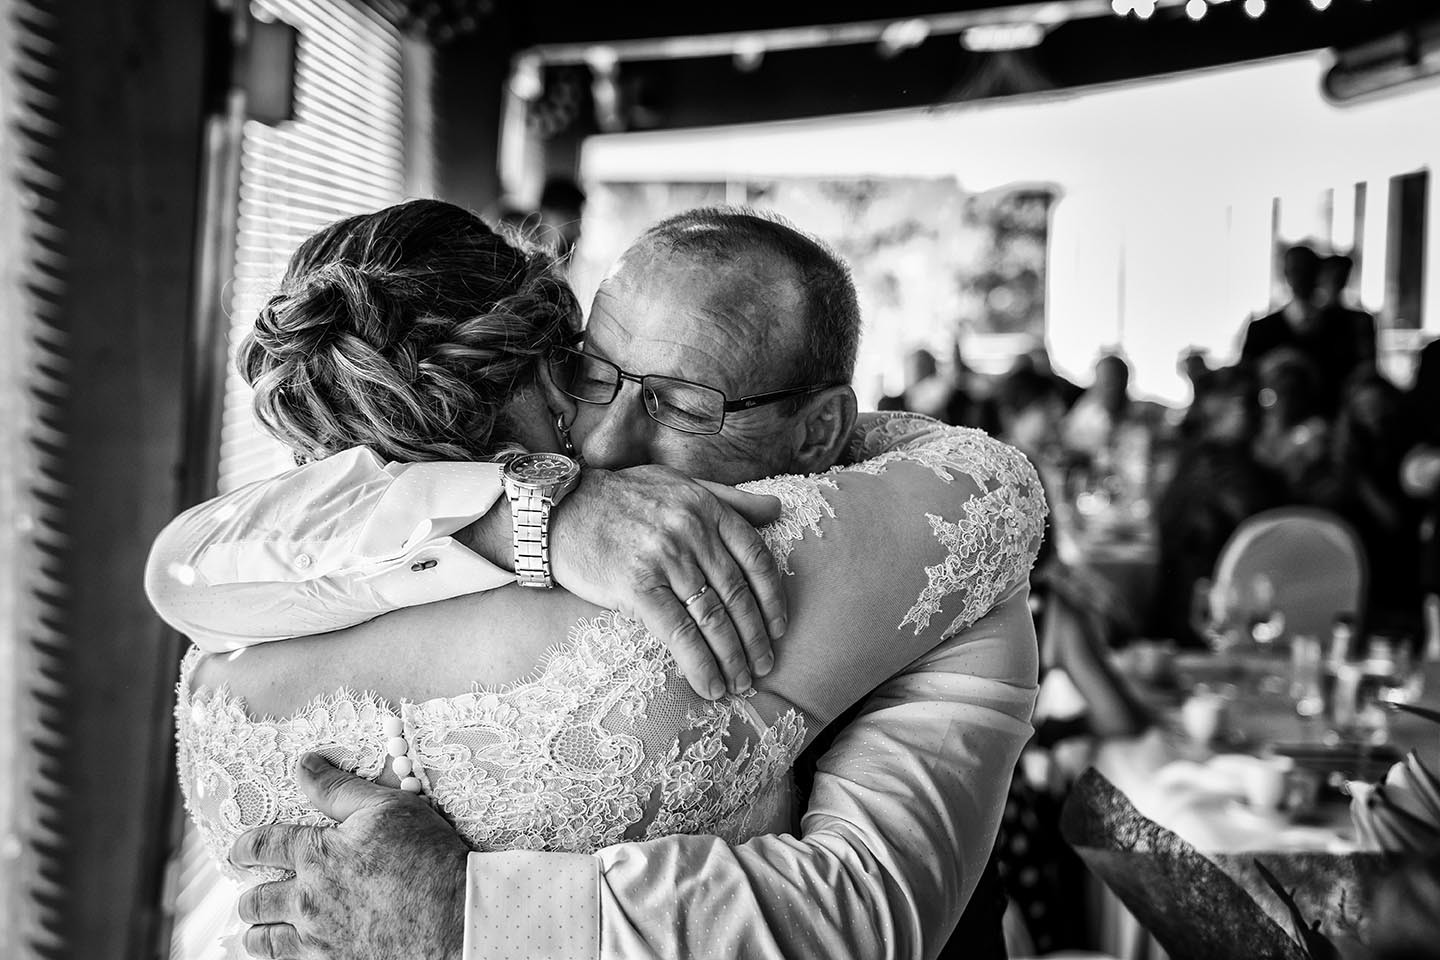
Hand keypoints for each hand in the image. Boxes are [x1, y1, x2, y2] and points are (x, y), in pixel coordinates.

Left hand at [230, 754, 468, 959]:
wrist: (454, 916)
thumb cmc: (425, 856)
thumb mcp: (385, 807)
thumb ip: (338, 789)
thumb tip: (304, 765)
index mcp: (315, 855)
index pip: (263, 847)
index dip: (245, 847)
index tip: (238, 851)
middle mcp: (307, 901)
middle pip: (255, 902)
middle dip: (249, 897)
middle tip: (250, 896)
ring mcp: (319, 940)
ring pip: (265, 942)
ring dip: (258, 933)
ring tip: (260, 930)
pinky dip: (287, 957)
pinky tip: (295, 952)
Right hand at [550, 464, 786, 699]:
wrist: (558, 509)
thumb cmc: (619, 498)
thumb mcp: (679, 484)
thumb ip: (730, 498)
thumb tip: (776, 508)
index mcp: (705, 507)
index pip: (756, 558)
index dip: (773, 600)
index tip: (779, 628)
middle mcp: (690, 532)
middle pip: (737, 595)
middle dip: (756, 639)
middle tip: (764, 666)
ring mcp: (664, 559)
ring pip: (713, 618)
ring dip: (733, 658)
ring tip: (741, 682)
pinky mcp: (636, 587)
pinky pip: (679, 633)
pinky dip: (700, 665)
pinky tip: (710, 686)